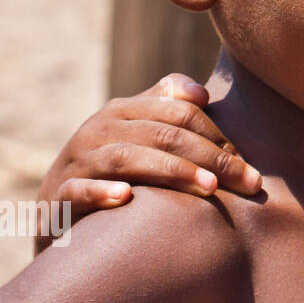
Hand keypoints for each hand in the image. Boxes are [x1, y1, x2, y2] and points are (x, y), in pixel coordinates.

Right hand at [35, 74, 256, 247]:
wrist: (55, 210)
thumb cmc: (113, 168)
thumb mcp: (137, 132)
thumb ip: (167, 106)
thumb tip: (201, 93)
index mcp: (123, 110)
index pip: (181, 114)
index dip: (218, 136)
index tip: (248, 166)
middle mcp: (99, 129)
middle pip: (164, 135)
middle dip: (211, 158)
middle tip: (247, 182)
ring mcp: (77, 161)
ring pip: (128, 159)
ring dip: (172, 171)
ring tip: (209, 188)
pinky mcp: (58, 197)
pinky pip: (78, 191)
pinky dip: (101, 192)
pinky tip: (126, 198)